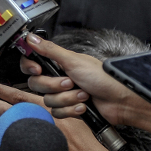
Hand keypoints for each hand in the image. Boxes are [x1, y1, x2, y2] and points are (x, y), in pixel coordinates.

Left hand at [0, 78, 120, 150]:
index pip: (16, 95)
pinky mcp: (26, 150)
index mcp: (44, 109)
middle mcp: (34, 121)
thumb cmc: (82, 137)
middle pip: (2, 108)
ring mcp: (29, 137)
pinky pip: (5, 139)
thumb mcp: (69, 113)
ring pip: (0, 123)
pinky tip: (0, 131)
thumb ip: (49, 105)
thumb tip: (32, 99)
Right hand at [15, 34, 146, 124]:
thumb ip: (49, 50)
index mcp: (58, 64)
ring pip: (48, 100)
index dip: (30, 67)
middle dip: (55, 86)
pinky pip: (57, 113)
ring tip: (84, 95)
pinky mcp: (69, 109)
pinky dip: (72, 110)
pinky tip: (84, 106)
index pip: (31, 64)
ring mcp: (63, 94)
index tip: (37, 69)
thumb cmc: (103, 78)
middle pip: (37, 84)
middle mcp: (58, 78)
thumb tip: (30, 37)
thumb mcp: (74, 61)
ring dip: (68, 99)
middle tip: (71, 82)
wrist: (120, 101)